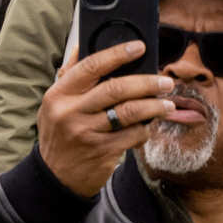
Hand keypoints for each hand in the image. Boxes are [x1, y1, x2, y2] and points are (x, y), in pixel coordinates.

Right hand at [38, 42, 179, 196]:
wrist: (55, 178)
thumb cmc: (60, 134)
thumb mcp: (54, 104)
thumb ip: (70, 75)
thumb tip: (82, 44)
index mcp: (59, 95)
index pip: (91, 66)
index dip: (117, 54)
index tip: (139, 47)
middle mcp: (70, 112)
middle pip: (117, 88)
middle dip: (147, 83)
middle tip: (165, 82)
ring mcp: (86, 133)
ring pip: (130, 112)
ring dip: (154, 107)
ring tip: (167, 105)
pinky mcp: (102, 151)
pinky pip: (133, 134)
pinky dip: (145, 129)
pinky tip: (149, 127)